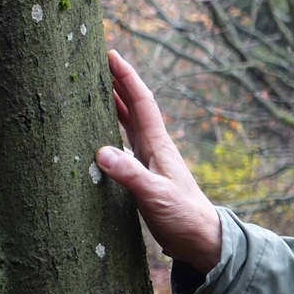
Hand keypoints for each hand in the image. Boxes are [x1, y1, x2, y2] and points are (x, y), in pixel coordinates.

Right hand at [96, 50, 221, 272]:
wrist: (201, 239)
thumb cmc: (183, 217)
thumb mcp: (155, 196)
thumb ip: (130, 175)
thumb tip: (100, 151)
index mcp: (158, 146)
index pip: (142, 102)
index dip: (126, 78)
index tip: (110, 55)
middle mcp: (154, 148)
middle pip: (134, 107)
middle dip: (117, 83)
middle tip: (95, 62)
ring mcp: (149, 161)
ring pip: (128, 125)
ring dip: (113, 105)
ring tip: (93, 88)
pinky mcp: (144, 176)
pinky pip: (124, 146)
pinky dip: (110, 133)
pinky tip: (98, 134)